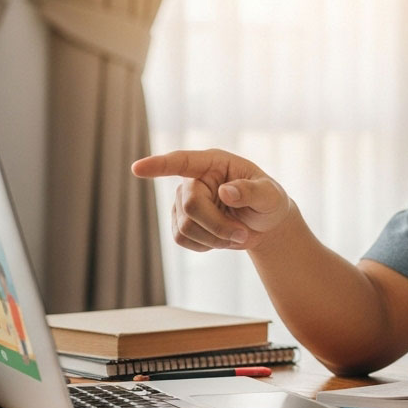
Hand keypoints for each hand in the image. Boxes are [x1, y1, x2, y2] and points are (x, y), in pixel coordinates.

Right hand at [131, 149, 291, 252]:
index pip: (182, 162)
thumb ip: (251, 191)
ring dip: (215, 239)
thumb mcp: (270, 195)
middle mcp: (194, 179)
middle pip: (190, 206)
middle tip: (243, 234)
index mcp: (214, 163)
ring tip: (237, 234)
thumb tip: (225, 192)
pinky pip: (182, 239)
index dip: (159, 165)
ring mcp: (183, 200)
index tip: (137, 168)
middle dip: (217, 226)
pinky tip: (221, 238)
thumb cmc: (268, 202)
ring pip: (185, 227)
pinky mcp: (180, 222)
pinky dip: (206, 245)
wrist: (263, 224)